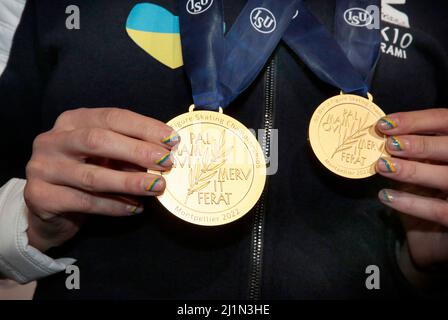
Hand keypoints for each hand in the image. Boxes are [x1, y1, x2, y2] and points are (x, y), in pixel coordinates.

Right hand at [24, 108, 179, 251]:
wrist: (50, 208)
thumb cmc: (85, 174)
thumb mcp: (105, 157)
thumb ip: (128, 152)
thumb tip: (166, 154)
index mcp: (72, 121)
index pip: (112, 117)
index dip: (144, 127)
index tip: (172, 140)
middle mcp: (53, 140)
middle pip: (98, 141)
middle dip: (137, 151)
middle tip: (167, 163)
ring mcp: (43, 168)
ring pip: (93, 176)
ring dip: (130, 182)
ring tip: (157, 187)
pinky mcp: (41, 196)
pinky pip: (85, 202)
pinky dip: (115, 206)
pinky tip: (136, 208)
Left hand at [375, 109, 447, 274]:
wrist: (437, 238)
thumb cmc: (429, 194)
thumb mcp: (422, 167)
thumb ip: (411, 152)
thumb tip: (381, 135)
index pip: (445, 120)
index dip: (417, 120)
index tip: (385, 124)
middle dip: (419, 144)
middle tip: (389, 145)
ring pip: (447, 177)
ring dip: (412, 170)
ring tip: (383, 166)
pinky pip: (438, 210)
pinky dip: (411, 202)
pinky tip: (385, 196)